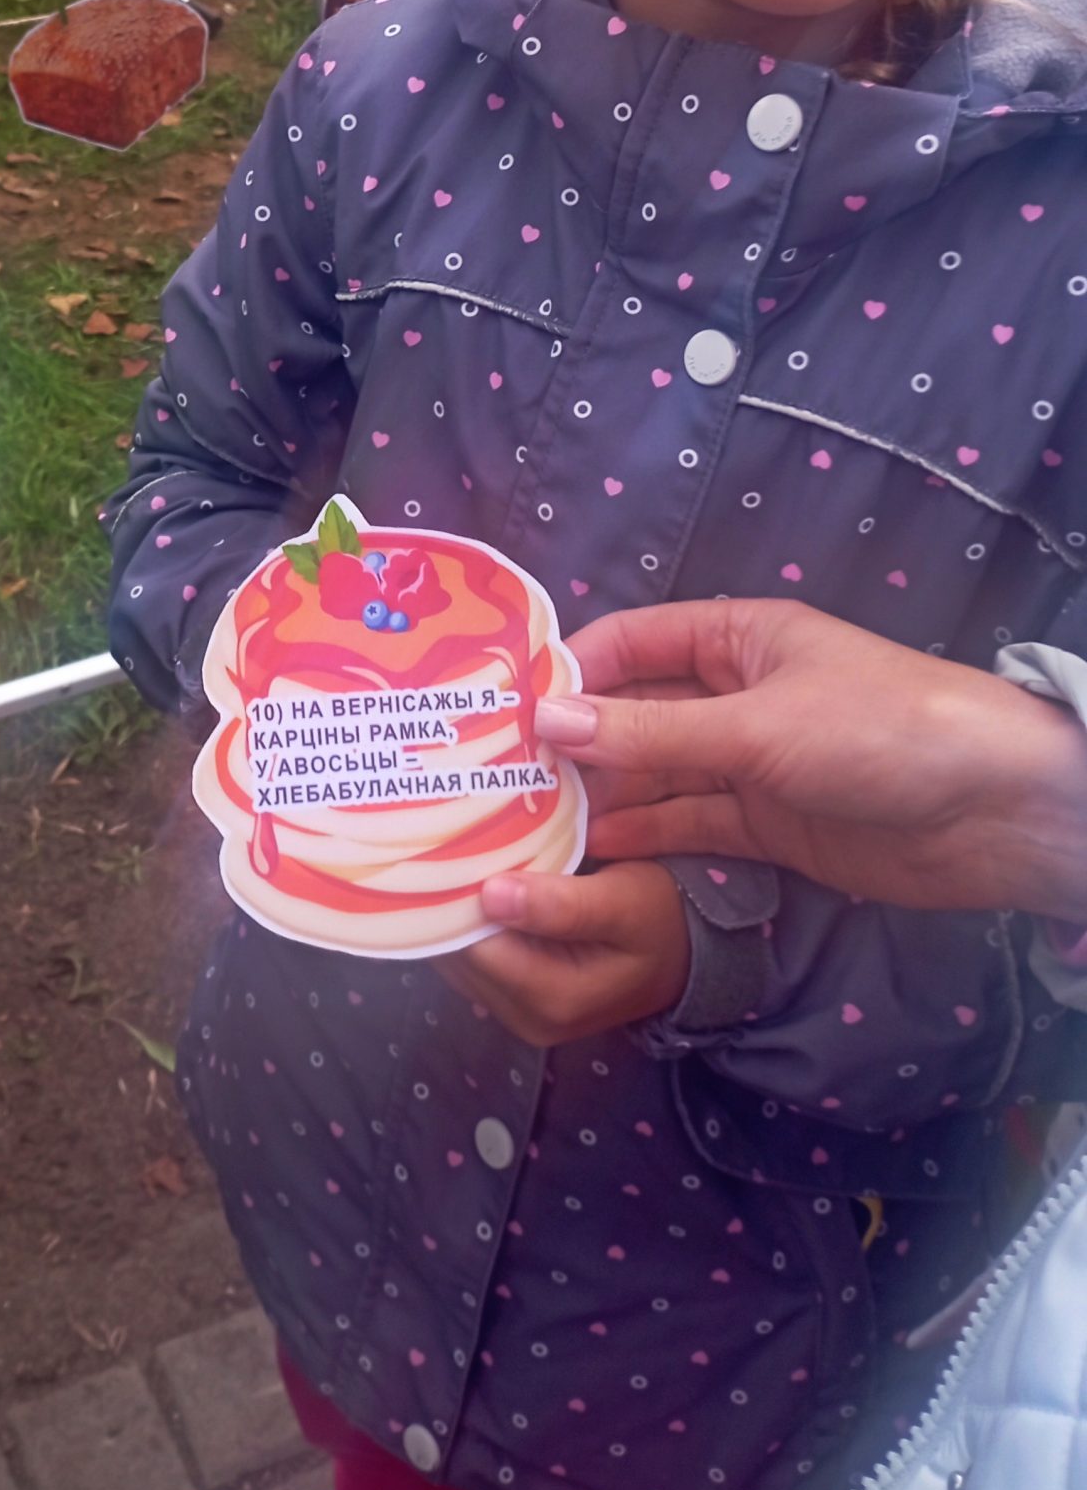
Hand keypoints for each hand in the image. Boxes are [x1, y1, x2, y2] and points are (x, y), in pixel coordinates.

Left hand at [438, 862, 689, 1046]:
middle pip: (458, 953)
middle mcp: (527, 1018)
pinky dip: (473, 923)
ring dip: (458, 910)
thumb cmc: (658, 916)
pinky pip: (474, 959)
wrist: (684, 951)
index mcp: (552, 999)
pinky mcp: (516, 1001)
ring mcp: (518, 1014)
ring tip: (464, 856)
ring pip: (458, 956)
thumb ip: (562, 904)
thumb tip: (490, 896)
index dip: (457, 894)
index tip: (453, 842)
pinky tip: (481, 883)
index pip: (472, 943)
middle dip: (452, 900)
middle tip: (454, 838)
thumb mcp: (624, 901)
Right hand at [547, 598, 1086, 917]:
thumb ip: (651, 730)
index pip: (629, 641)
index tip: (495, 707)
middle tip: (492, 776)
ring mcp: (751, 762)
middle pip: (635, 710)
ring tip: (521, 821)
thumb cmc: (880, 731)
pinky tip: (588, 851)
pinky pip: (691, 825)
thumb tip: (545, 720)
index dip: (566, 670)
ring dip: (601, 794)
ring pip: (657, 773)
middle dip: (573, 739)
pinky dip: (645, 837)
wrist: (996, 811)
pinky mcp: (770, 825)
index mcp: (737, 637)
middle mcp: (735, 694)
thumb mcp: (757, 726)